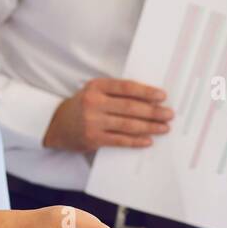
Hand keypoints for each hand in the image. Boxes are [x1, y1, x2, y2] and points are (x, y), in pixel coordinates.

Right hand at [43, 78, 172, 152]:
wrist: (57, 125)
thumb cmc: (83, 106)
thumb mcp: (95, 92)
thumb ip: (117, 94)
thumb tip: (149, 100)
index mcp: (96, 86)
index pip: (126, 87)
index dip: (146, 92)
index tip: (162, 96)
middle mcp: (94, 102)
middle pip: (130, 107)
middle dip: (153, 111)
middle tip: (169, 114)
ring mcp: (93, 122)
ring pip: (127, 125)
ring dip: (149, 127)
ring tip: (164, 128)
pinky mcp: (93, 138)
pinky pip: (120, 140)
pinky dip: (136, 141)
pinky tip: (148, 140)